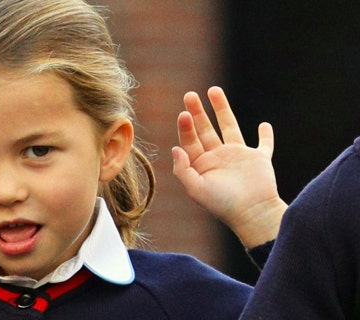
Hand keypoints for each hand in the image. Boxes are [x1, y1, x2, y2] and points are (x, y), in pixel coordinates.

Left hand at [172, 86, 286, 247]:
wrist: (251, 214)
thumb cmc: (222, 204)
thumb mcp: (196, 189)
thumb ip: (183, 169)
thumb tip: (175, 148)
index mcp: (201, 165)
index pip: (190, 140)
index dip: (186, 127)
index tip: (184, 114)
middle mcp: (218, 158)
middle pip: (205, 129)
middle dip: (198, 112)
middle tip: (190, 95)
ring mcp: (239, 157)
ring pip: (229, 127)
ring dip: (222, 109)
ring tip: (214, 90)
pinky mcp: (259, 160)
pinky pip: (264, 144)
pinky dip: (266, 135)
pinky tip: (264, 125)